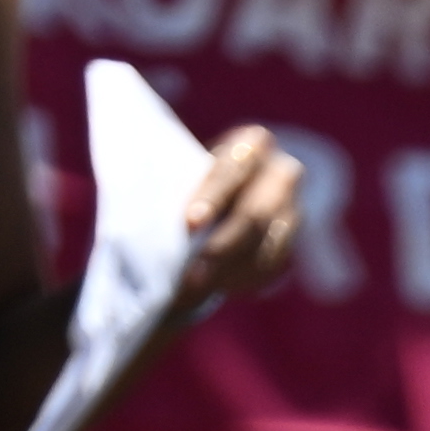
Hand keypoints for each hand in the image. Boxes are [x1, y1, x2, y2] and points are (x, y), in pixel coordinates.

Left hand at [151, 127, 308, 341]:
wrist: (223, 191)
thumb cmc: (191, 171)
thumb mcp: (186, 162)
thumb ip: (174, 175)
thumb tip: (137, 194)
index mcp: (253, 143)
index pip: (234, 168)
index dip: (213, 197)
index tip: (190, 224)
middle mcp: (281, 174)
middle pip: (255, 214)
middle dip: (222, 247)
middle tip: (191, 276)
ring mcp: (292, 211)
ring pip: (266, 247)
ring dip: (229, 270)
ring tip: (194, 287)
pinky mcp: (289, 243)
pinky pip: (271, 268)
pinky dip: (242, 279)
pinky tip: (216, 286)